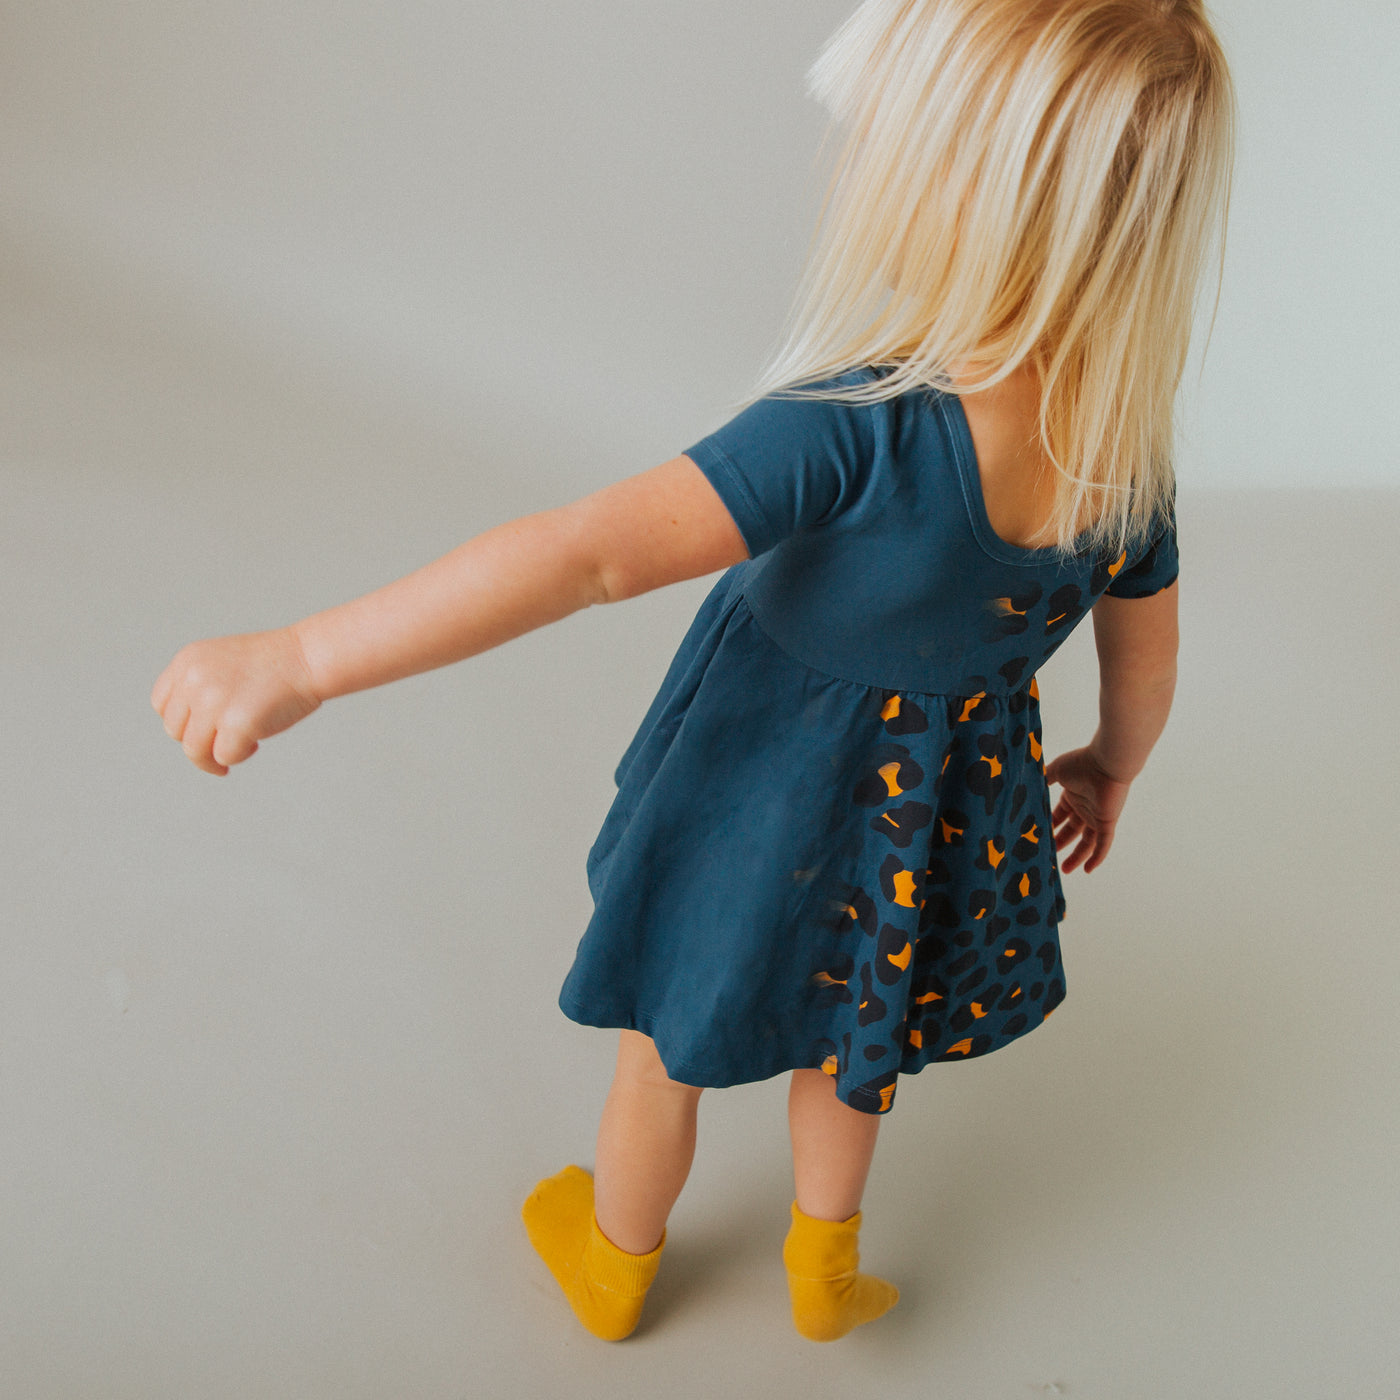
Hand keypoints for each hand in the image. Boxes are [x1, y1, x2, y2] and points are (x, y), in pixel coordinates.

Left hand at [151, 628, 322, 775]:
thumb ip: (200, 687)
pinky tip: (255, 744)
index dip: (182, 721)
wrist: (309, 657)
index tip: (203, 727)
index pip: (161, 704)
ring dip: (215, 756)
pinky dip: (238, 756)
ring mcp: (213, 702)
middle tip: (226, 740)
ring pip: (194, 749)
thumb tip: (188, 731)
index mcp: (187, 662)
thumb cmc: (276, 664)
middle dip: (199, 741)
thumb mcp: (223, 663)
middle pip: (176, 730)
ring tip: (242, 746)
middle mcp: (193, 680)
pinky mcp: (236, 723)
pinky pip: (224, 756)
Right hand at [1043, 746, 1131, 873]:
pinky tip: (1087, 870)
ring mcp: (1097, 816)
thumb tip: (1032, 783)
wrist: (1106, 762)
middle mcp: (1085, 808)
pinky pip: (1103, 844)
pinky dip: (1096, 858)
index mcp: (1073, 796)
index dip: (1050, 826)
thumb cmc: (1082, 763)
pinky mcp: (1107, 822)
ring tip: (1064, 869)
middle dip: (1061, 842)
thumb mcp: (1057, 770)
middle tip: (1048, 854)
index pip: (1060, 816)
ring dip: (1076, 856)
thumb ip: (1045, 778)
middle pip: (1072, 831)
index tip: (1037, 836)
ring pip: (1087, 842)